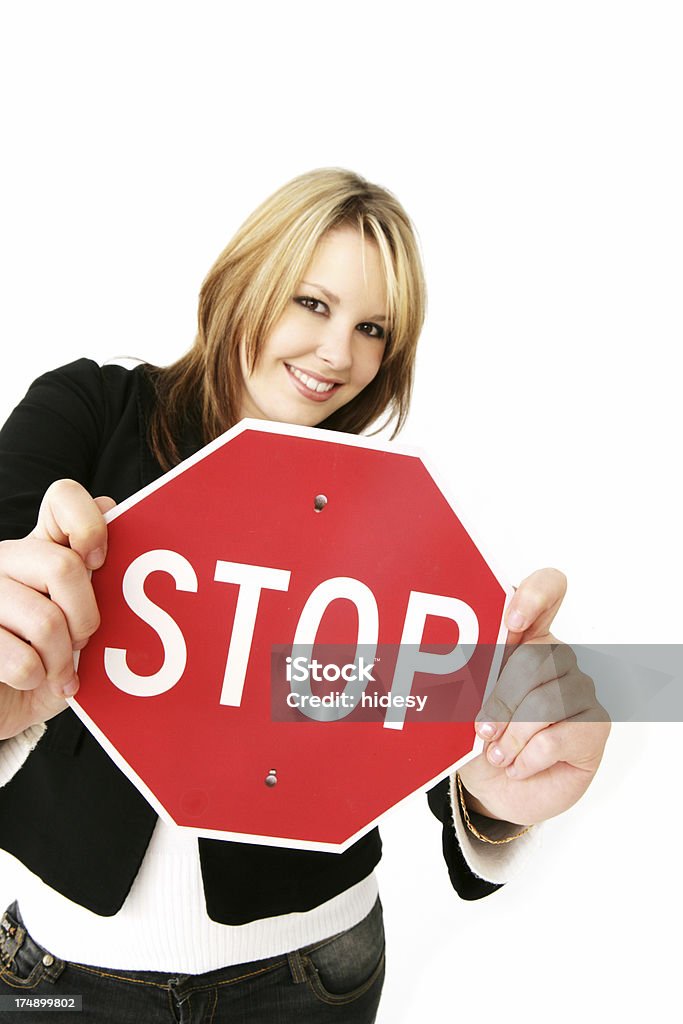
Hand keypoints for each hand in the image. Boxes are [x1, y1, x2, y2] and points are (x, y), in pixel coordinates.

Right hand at [0, 479, 114, 738]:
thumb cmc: (49, 663)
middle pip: (64, 567)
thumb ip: (98, 582)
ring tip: (60, 672)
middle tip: (83, 641)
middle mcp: (7, 560)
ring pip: (45, 620)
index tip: (101, 563)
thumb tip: (116, 518)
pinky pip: (20, 659)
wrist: (3, 705)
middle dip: (86, 617)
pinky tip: (33, 680)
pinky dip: (37, 679)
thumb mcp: (80, 624)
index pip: (63, 499)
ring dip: (63, 659)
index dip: (90, 525)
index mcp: (40, 548)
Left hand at [457, 568, 610, 826]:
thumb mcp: (461, 699)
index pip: (548, 589)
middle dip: (502, 698)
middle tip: (481, 728)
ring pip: (548, 700)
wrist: (489, 789)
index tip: (510, 623)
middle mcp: (558, 657)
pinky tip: (518, 766)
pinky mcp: (595, 726)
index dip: (534, 596)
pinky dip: (528, 757)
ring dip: (512, 735)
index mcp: (526, 636)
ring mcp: (581, 690)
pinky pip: (559, 735)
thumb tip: (449, 656)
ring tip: (496, 754)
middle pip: (538, 657)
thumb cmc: (474, 736)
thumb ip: (467, 669)